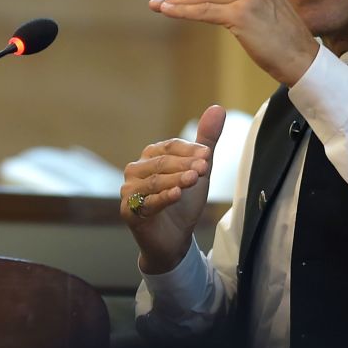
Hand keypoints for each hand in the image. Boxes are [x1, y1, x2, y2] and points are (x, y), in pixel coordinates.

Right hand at [120, 105, 225, 273]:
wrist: (175, 239)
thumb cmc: (184, 203)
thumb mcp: (199, 170)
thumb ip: (206, 141)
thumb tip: (218, 108)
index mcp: (150, 156)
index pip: (169, 146)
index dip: (189, 150)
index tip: (208, 156)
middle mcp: (136, 170)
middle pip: (162, 162)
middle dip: (185, 165)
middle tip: (205, 168)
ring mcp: (130, 190)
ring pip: (155, 181)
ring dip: (176, 179)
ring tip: (194, 179)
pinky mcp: (129, 211)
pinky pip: (147, 202)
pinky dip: (163, 197)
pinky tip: (177, 194)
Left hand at [149, 0, 318, 85]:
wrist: (303, 60)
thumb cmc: (285, 45)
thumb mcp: (265, 14)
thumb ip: (245, 4)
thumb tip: (217, 5)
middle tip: (158, 0)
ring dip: (176, 2)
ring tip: (157, 5)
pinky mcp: (241, 14)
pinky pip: (205, 11)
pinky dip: (183, 11)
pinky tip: (167, 11)